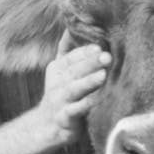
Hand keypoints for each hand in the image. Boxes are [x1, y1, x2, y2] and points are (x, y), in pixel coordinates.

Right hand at [35, 31, 110, 145]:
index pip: (71, 57)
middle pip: (74, 71)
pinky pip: (75, 111)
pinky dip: (85, 105)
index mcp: (57, 69)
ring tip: (103, 75)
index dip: (84, 52)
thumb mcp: (60, 71)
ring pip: (74, 89)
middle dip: (90, 63)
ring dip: (88, 82)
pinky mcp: (64, 118)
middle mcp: (57, 83)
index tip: (99, 46)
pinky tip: (98, 100)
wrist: (46, 126)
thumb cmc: (61, 94)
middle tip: (107, 56)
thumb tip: (71, 26)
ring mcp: (59, 101)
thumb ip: (66, 50)